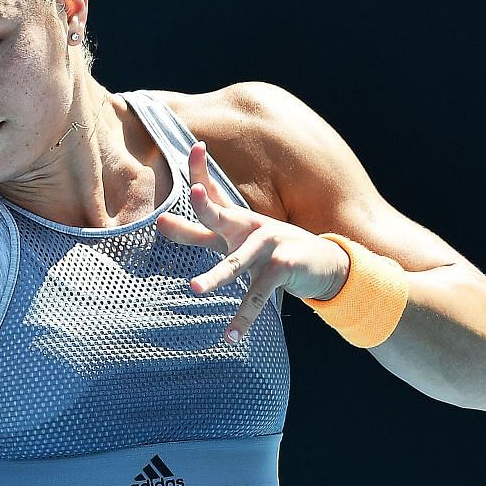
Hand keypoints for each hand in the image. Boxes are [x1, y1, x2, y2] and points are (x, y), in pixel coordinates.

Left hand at [154, 142, 349, 343]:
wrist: (325, 264)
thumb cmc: (270, 250)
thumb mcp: (235, 239)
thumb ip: (199, 231)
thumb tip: (160, 221)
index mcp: (236, 219)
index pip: (213, 193)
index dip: (200, 171)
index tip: (192, 148)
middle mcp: (249, 228)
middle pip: (221, 215)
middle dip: (204, 206)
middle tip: (189, 196)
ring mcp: (267, 246)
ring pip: (236, 265)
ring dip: (216, 277)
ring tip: (194, 288)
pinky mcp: (282, 269)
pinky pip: (257, 297)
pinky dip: (243, 319)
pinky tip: (230, 337)